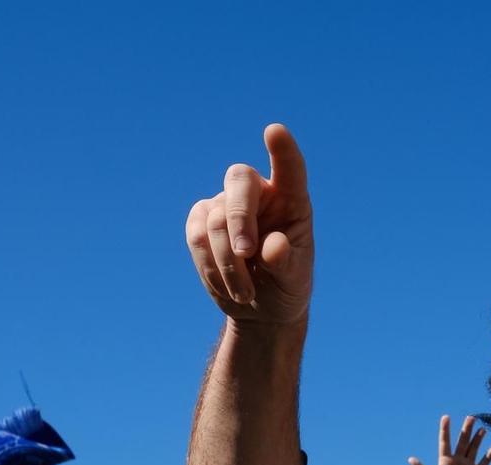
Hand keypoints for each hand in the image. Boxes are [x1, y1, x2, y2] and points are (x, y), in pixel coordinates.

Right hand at [185, 124, 313, 325]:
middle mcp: (259, 193)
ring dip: (228, 263)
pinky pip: (196, 237)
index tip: (275, 131)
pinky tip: (228, 286)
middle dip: (239, 216)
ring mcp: (226, 203)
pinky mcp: (201, 220)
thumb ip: (287, 263)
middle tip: (247, 253)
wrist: (259, 307)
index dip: (282, 150)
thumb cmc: (285, 286)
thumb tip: (273, 247)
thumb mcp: (294, 280)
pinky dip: (210, 266)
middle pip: (239, 180)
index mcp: (291, 201)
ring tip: (246, 293)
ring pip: (215, 219)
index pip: (290, 169)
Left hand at [409, 415, 490, 464]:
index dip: (445, 430)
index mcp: (445, 463)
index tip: (446, 417)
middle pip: (462, 442)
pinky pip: (485, 463)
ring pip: (474, 449)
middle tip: (471, 417)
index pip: (445, 442)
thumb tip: (411, 459)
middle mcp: (457, 463)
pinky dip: (489, 455)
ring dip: (478, 439)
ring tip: (483, 428)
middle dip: (466, 430)